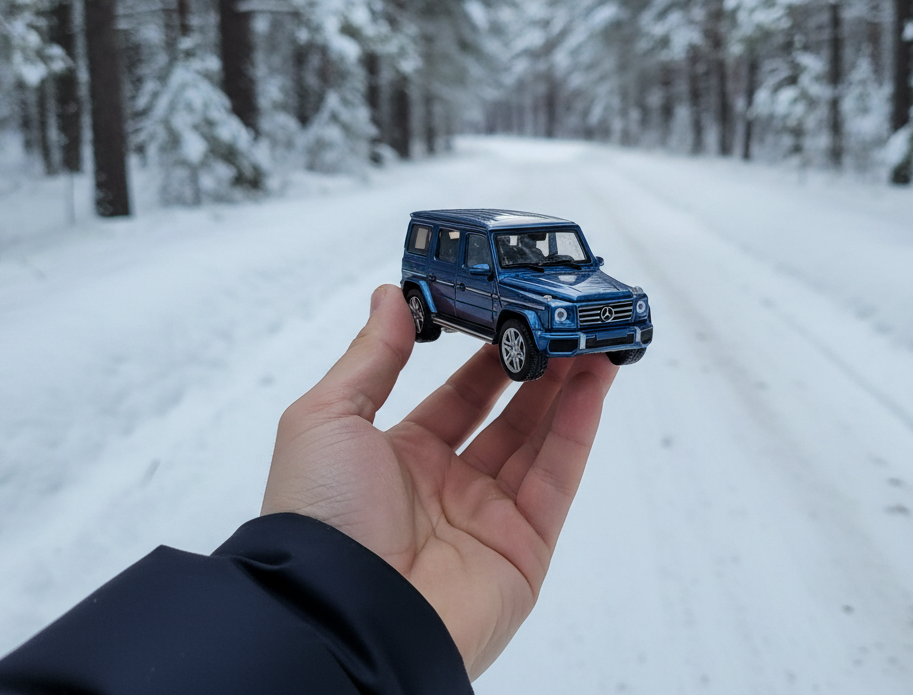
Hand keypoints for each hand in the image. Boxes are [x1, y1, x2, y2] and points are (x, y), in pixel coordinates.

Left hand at [261, 285, 618, 678]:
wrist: (345, 613)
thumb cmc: (320, 520)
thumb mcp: (327, 419)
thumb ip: (370, 357)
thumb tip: (391, 298)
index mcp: (397, 460)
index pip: (455, 398)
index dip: (486, 357)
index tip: (512, 315)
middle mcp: (445, 490)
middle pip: (507, 418)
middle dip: (537, 369)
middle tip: (563, 323)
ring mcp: (487, 520)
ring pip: (539, 444)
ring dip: (568, 391)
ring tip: (589, 341)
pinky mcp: (523, 550)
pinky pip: (557, 480)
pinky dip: (578, 430)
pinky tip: (592, 385)